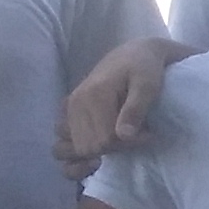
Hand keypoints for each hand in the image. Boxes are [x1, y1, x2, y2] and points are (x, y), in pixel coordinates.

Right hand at [56, 36, 183, 176]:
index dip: (129, 144)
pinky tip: (95, 154)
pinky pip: (60, 145)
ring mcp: (68, 110)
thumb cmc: (144, 68)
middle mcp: (75, 104)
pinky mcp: (67, 114)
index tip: (148, 134)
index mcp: (93, 96)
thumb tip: (124, 135)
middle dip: (115, 150)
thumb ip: (136, 109)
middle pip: (89, 147)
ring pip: (70, 149)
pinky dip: (76, 154)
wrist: (133, 54)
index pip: (105, 140)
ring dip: (92, 154)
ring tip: (114, 144)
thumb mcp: (148, 85)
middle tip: (136, 137)